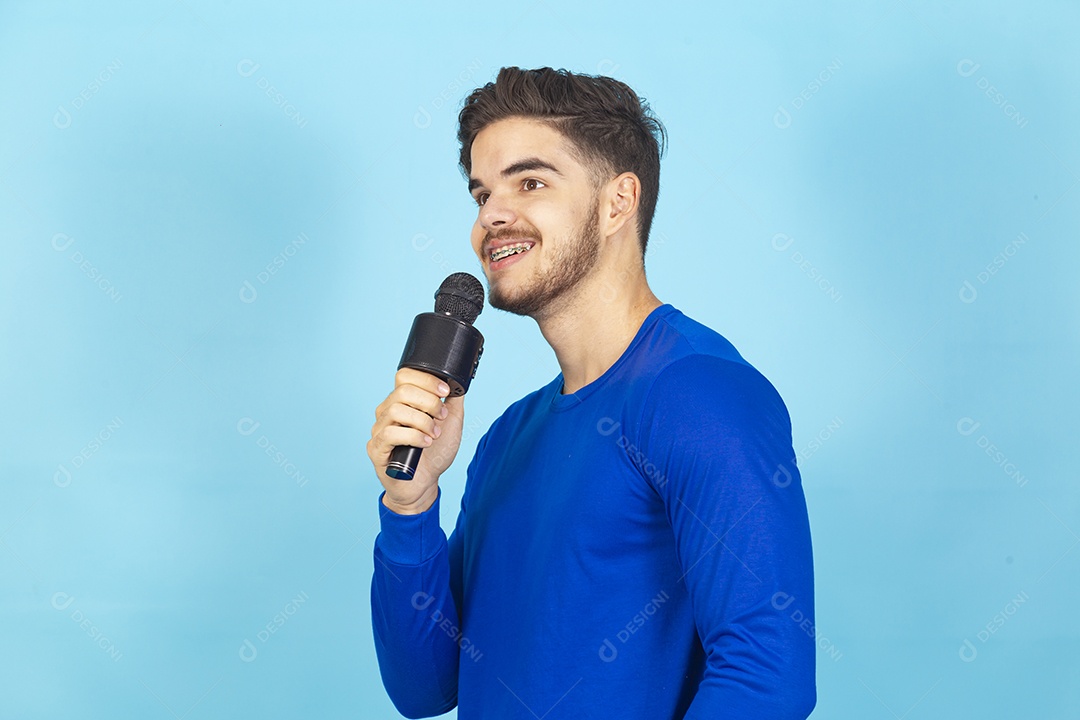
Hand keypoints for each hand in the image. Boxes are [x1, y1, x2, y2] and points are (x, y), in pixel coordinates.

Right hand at [367, 368, 464, 513]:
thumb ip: (453, 400)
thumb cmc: (435, 453)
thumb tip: (457, 381)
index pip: (404, 376)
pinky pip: (390, 434)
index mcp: (402, 402)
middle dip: (429, 402)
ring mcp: (379, 429)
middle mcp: (387, 412)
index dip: (426, 380)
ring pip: (396, 411)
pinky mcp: (376, 449)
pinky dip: (413, 436)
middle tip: (441, 417)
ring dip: (422, 421)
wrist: (426, 483)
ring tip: (434, 434)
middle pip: (402, 391)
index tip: (445, 391)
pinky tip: (425, 443)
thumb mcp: (451, 422)